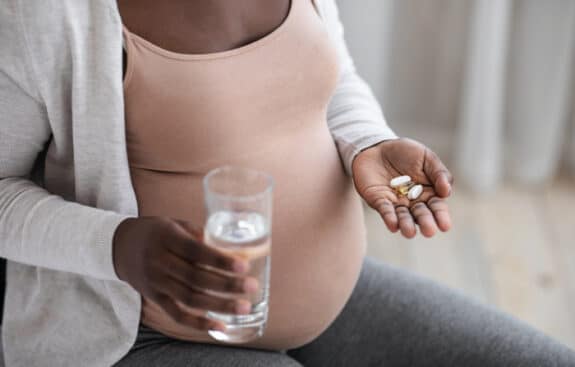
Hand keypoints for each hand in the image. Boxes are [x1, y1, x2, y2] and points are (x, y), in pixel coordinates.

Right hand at [112, 217, 258, 331]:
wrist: (118, 245)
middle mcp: (160, 261)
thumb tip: (229, 245)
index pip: (196, 252)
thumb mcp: (174, 223)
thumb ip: (199, 234)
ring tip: (243, 307)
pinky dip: (198, 322)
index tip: (244, 265)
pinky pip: (177, 314)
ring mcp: (156, 282)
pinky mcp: (154, 298)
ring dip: (219, 305)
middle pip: (196, 277)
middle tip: (251, 287)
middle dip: (227, 285)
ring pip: (190, 298)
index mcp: (167, 238)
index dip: (220, 260)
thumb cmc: (155, 231)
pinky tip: (220, 326)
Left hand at [352, 138, 452, 237]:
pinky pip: (385, 210)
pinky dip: (389, 218)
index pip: (437, 207)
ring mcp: (396, 203)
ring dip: (406, 225)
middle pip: (421, 215)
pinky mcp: (379, 201)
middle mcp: (413, 202)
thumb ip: (439, 173)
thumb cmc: (405, 152)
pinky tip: (393, 225)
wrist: (377, 146)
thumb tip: (446, 191)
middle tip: (429, 231)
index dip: (441, 216)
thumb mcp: (426, 157)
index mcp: (429, 192)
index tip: (445, 226)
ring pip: (403, 217)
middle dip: (425, 222)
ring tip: (410, 233)